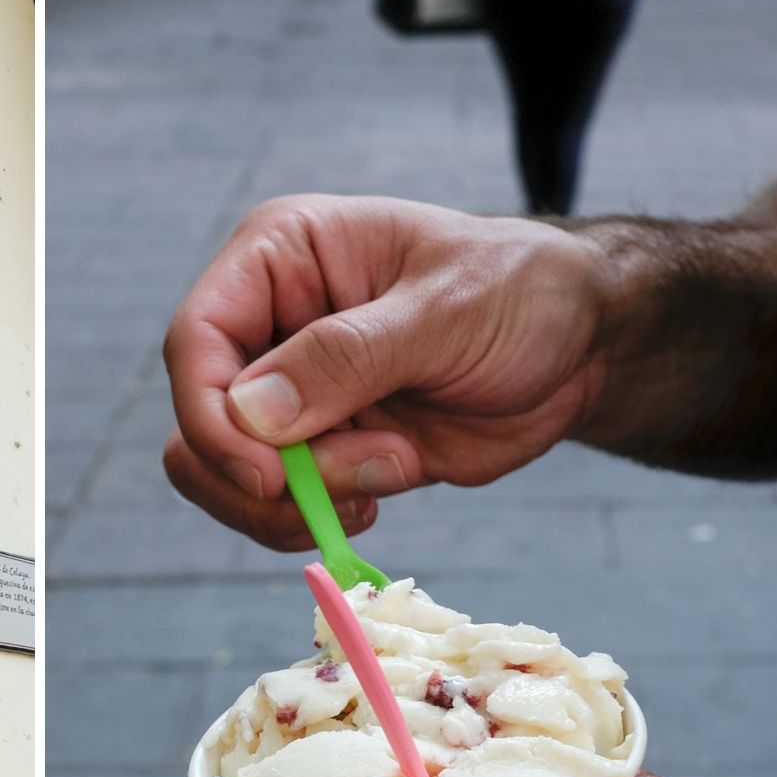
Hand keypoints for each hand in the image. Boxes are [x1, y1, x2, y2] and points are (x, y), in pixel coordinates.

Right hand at [163, 194, 609, 548]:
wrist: (580, 345)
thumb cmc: (521, 291)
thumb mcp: (445, 311)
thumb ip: (346, 358)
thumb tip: (249, 414)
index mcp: (279, 258)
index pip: (196, 341)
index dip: (211, 415)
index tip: (266, 474)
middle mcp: (266, 325)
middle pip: (197, 423)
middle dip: (264, 474)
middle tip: (358, 481)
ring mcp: (287, 393)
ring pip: (226, 476)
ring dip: (300, 500)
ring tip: (393, 471)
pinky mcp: (317, 448)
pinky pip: (276, 505)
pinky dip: (319, 517)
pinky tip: (388, 485)